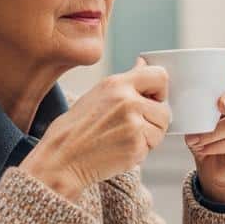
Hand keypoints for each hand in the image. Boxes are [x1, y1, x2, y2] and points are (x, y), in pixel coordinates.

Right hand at [21, 58, 170, 201]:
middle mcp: (127, 101)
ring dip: (147, 139)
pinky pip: (150, 148)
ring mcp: (133, 124)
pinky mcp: (135, 146)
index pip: (160, 76)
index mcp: (116, 84)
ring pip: (160, 131)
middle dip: (153, 122)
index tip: (152, 100)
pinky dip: (139, 152)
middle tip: (130, 128)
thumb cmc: (74, 129)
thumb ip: (124, 82)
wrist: (60, 159)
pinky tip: (118, 150)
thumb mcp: (97, 95)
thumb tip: (143, 64)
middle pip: (164, 110)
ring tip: (121, 139)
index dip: (160, 90)